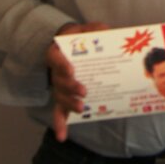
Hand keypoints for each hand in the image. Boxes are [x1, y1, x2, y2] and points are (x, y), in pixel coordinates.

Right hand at [47, 22, 108, 141]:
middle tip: (83, 91)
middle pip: (59, 81)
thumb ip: (97, 29)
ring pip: (60, 96)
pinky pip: (59, 111)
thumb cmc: (81, 36)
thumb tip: (108, 31)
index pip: (55, 58)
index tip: (71, 70)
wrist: (71, 44)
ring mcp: (59, 85)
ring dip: (69, 104)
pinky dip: (60, 123)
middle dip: (71, 87)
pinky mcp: (64, 96)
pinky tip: (62, 136)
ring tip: (81, 108)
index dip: (61, 64)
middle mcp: (55, 71)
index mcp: (59, 52)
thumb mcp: (88, 29)